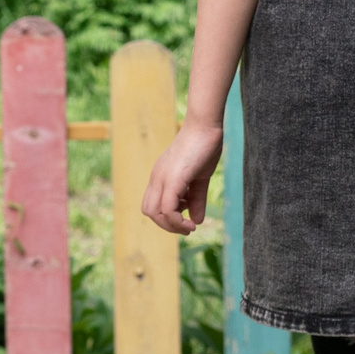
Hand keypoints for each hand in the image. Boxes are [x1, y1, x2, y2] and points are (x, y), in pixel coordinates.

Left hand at [141, 119, 223, 234]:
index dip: (166, 217)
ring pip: (154, 213)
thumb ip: (196, 200)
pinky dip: (177, 221)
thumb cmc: (204, 147)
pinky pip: (167, 208)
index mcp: (160, 177)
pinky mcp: (172, 179)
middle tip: (187, 227)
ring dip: (172, 226)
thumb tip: (197, 220)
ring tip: (190, 227)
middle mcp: (157, 178)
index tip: (187, 219)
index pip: (152, 204)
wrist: (205, 126)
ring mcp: (162, 178)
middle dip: (167, 225)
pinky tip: (192, 223)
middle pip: (148, 212)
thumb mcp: (200, 179)